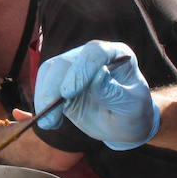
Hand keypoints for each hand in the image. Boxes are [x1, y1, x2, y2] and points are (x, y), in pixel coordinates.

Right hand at [35, 41, 158, 149]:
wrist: (125, 125)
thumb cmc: (134, 114)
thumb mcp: (132, 106)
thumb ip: (114, 91)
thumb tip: (97, 77)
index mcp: (116, 54)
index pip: (94, 52)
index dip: (80, 70)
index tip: (68, 94)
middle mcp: (93, 57)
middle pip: (66, 62)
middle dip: (54, 87)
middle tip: (50, 115)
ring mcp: (76, 68)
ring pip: (50, 72)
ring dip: (44, 96)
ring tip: (48, 122)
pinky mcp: (63, 83)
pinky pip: (45, 86)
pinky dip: (42, 104)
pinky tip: (49, 122)